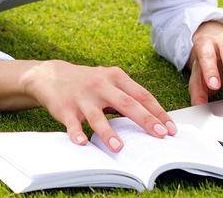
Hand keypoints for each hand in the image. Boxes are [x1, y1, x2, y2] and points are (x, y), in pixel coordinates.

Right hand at [20, 60, 178, 150]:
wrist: (51, 75)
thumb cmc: (88, 82)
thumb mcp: (109, 81)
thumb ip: (129, 96)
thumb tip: (155, 120)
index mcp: (115, 77)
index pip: (142, 95)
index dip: (158, 112)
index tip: (171, 128)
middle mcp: (100, 85)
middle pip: (126, 103)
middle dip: (145, 120)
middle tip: (160, 134)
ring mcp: (82, 98)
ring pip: (98, 117)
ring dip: (109, 133)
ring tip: (120, 147)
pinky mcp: (65, 109)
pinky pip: (72, 124)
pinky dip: (77, 134)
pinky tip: (83, 143)